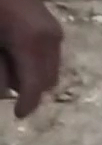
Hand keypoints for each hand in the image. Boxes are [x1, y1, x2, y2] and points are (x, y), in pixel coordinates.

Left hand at [0, 0, 59, 116]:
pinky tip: (17, 55)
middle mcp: (50, 41)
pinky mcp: (52, 29)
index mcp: (31, 43)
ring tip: (11, 66)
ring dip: (32, 76)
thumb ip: (0, 68)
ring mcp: (54, 34)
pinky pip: (49, 58)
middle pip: (47, 81)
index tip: (19, 115)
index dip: (27, 104)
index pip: (34, 86)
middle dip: (29, 90)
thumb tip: (7, 91)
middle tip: (9, 87)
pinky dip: (36, 64)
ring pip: (50, 70)